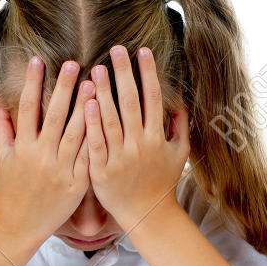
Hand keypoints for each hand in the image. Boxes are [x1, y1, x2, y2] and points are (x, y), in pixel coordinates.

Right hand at [0, 57, 92, 251]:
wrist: (19, 227)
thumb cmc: (11, 191)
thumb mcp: (4, 159)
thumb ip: (3, 128)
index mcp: (23, 148)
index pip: (28, 108)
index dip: (32, 83)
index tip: (38, 60)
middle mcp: (41, 157)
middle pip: (55, 116)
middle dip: (64, 88)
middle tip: (74, 63)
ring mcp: (60, 171)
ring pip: (76, 133)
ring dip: (85, 108)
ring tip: (94, 84)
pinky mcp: (76, 184)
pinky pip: (89, 157)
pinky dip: (97, 139)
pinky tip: (107, 119)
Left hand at [85, 46, 189, 231]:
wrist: (147, 216)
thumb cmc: (162, 183)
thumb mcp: (179, 155)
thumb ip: (180, 128)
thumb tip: (180, 102)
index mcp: (157, 138)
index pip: (153, 98)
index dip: (148, 73)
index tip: (143, 51)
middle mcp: (140, 145)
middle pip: (131, 102)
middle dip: (124, 73)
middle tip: (116, 49)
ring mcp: (120, 157)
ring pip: (111, 119)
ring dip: (104, 92)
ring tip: (95, 69)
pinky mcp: (101, 170)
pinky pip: (96, 142)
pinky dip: (91, 123)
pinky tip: (86, 102)